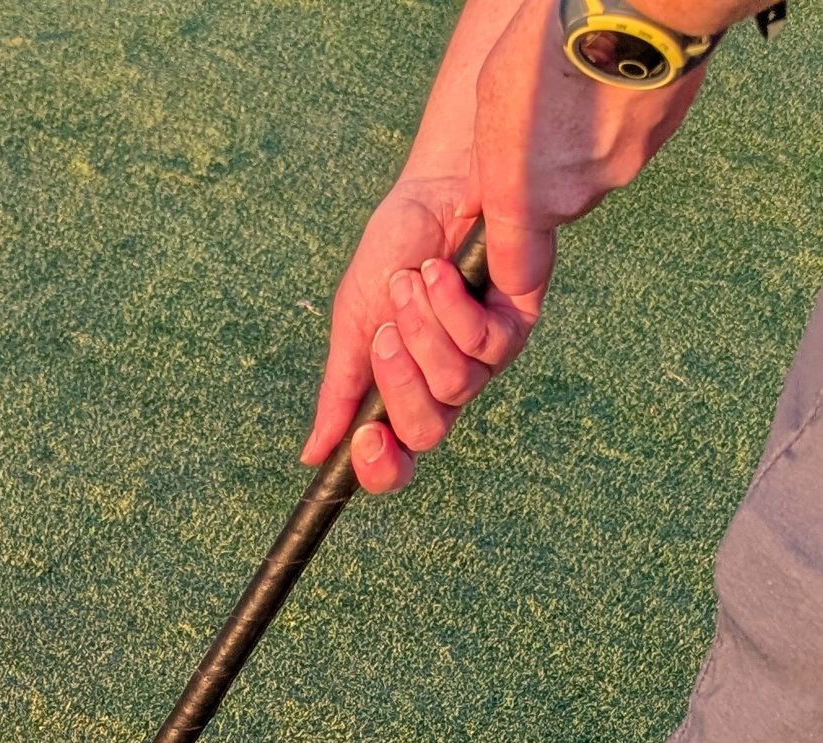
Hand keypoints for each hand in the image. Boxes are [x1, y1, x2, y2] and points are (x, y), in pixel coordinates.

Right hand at [303, 184, 535, 492]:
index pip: (397, 460)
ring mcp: (485, 358)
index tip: (363, 440)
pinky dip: (453, 308)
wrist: (438, 186)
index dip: (380, 467)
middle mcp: (446, 384)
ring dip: (424, 331)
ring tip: (412, 281)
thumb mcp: (354, 322)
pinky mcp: (517, 323)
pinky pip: (484, 344)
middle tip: (385, 335)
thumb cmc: (395, 250)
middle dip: (400, 385)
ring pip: (455, 386)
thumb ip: (341, 389)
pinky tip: (440, 273)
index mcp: (403, 392)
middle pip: (426, 433)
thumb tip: (314, 454)